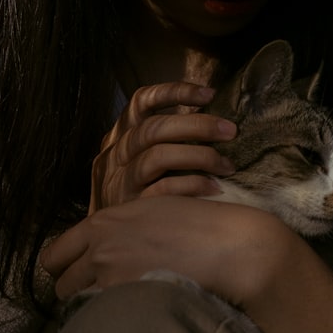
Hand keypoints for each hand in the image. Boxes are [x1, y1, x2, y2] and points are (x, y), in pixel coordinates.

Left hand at [41, 196, 310, 306]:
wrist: (232, 246)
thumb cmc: (200, 224)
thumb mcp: (151, 211)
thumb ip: (120, 228)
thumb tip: (103, 246)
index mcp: (102, 223)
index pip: (54, 254)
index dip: (61, 269)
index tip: (73, 277)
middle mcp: (98, 249)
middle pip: (61, 284)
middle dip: (74, 293)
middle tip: (95, 298)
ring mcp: (111, 278)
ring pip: (78, 305)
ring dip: (90, 309)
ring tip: (115, 310)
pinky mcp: (128, 301)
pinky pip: (102, 319)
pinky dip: (110, 322)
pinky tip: (129, 320)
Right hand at [90, 82, 236, 213]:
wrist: (102, 241)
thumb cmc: (131, 196)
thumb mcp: (133, 162)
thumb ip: (157, 141)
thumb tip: (208, 121)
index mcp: (118, 137)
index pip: (140, 101)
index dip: (174, 92)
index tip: (209, 94)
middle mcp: (114, 156)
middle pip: (154, 129)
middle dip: (197, 125)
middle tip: (230, 131)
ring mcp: (119, 183)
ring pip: (157, 157)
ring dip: (199, 157)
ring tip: (227, 166)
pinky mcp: (130, 209)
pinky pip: (163, 190)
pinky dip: (192, 186)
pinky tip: (214, 189)